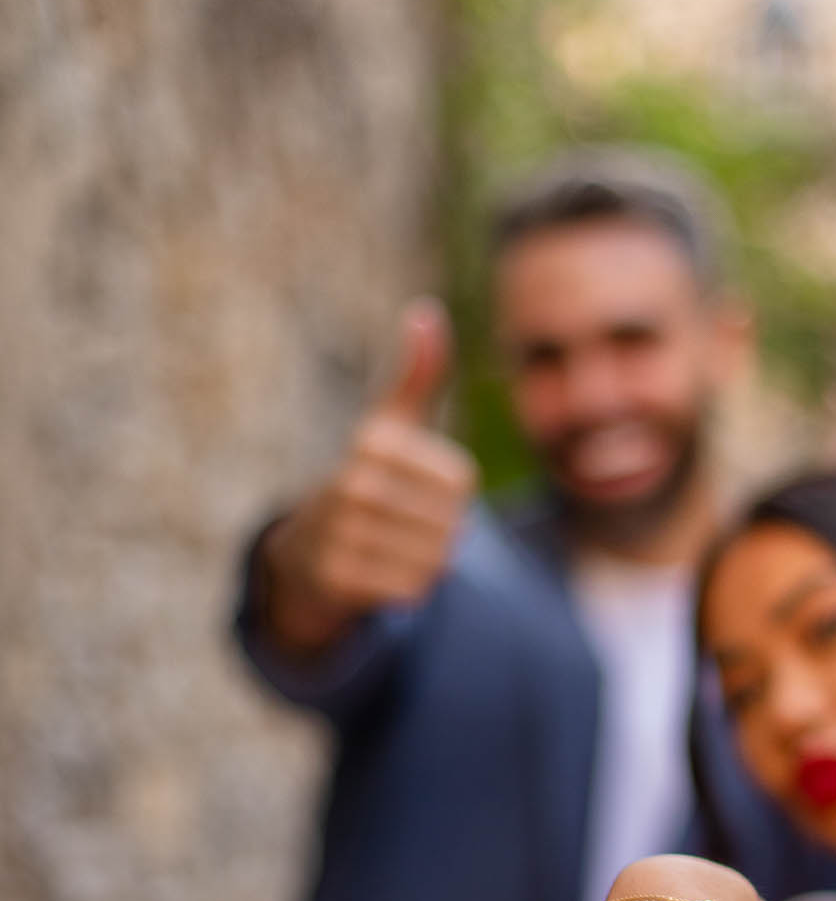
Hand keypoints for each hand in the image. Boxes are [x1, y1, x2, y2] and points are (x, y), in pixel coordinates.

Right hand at [261, 299, 477, 654]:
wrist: (308, 549)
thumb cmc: (367, 480)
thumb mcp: (391, 424)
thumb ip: (418, 375)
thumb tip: (427, 311)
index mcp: (372, 441)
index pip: (462, 482)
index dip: (453, 494)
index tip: (417, 488)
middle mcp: (350, 481)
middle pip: (452, 523)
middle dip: (440, 531)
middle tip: (404, 524)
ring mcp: (339, 531)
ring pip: (435, 559)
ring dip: (426, 560)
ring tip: (392, 546)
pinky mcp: (336, 577)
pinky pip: (412, 590)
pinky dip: (409, 588)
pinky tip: (380, 572)